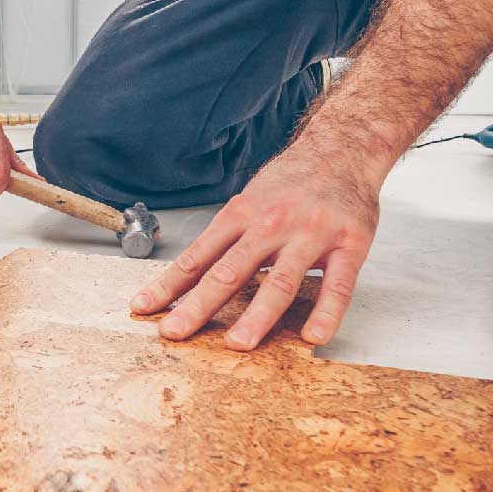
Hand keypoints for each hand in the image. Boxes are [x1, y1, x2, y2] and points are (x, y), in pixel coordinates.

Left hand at [129, 151, 379, 349]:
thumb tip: (191, 275)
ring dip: (257, 316)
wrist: (343, 148)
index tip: (143, 307)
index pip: (198, 256)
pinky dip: (326, 312)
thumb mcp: (250, 200)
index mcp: (241, 214)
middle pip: (230, 271)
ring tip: (238, 343)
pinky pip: (338, 285)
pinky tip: (313, 336)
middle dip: (198, 305)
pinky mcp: (349, 244)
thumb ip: (227, 237)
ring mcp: (311, 234)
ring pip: (280, 281)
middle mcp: (271, 223)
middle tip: (175, 332)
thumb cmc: (291, 180)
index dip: (169, 285)